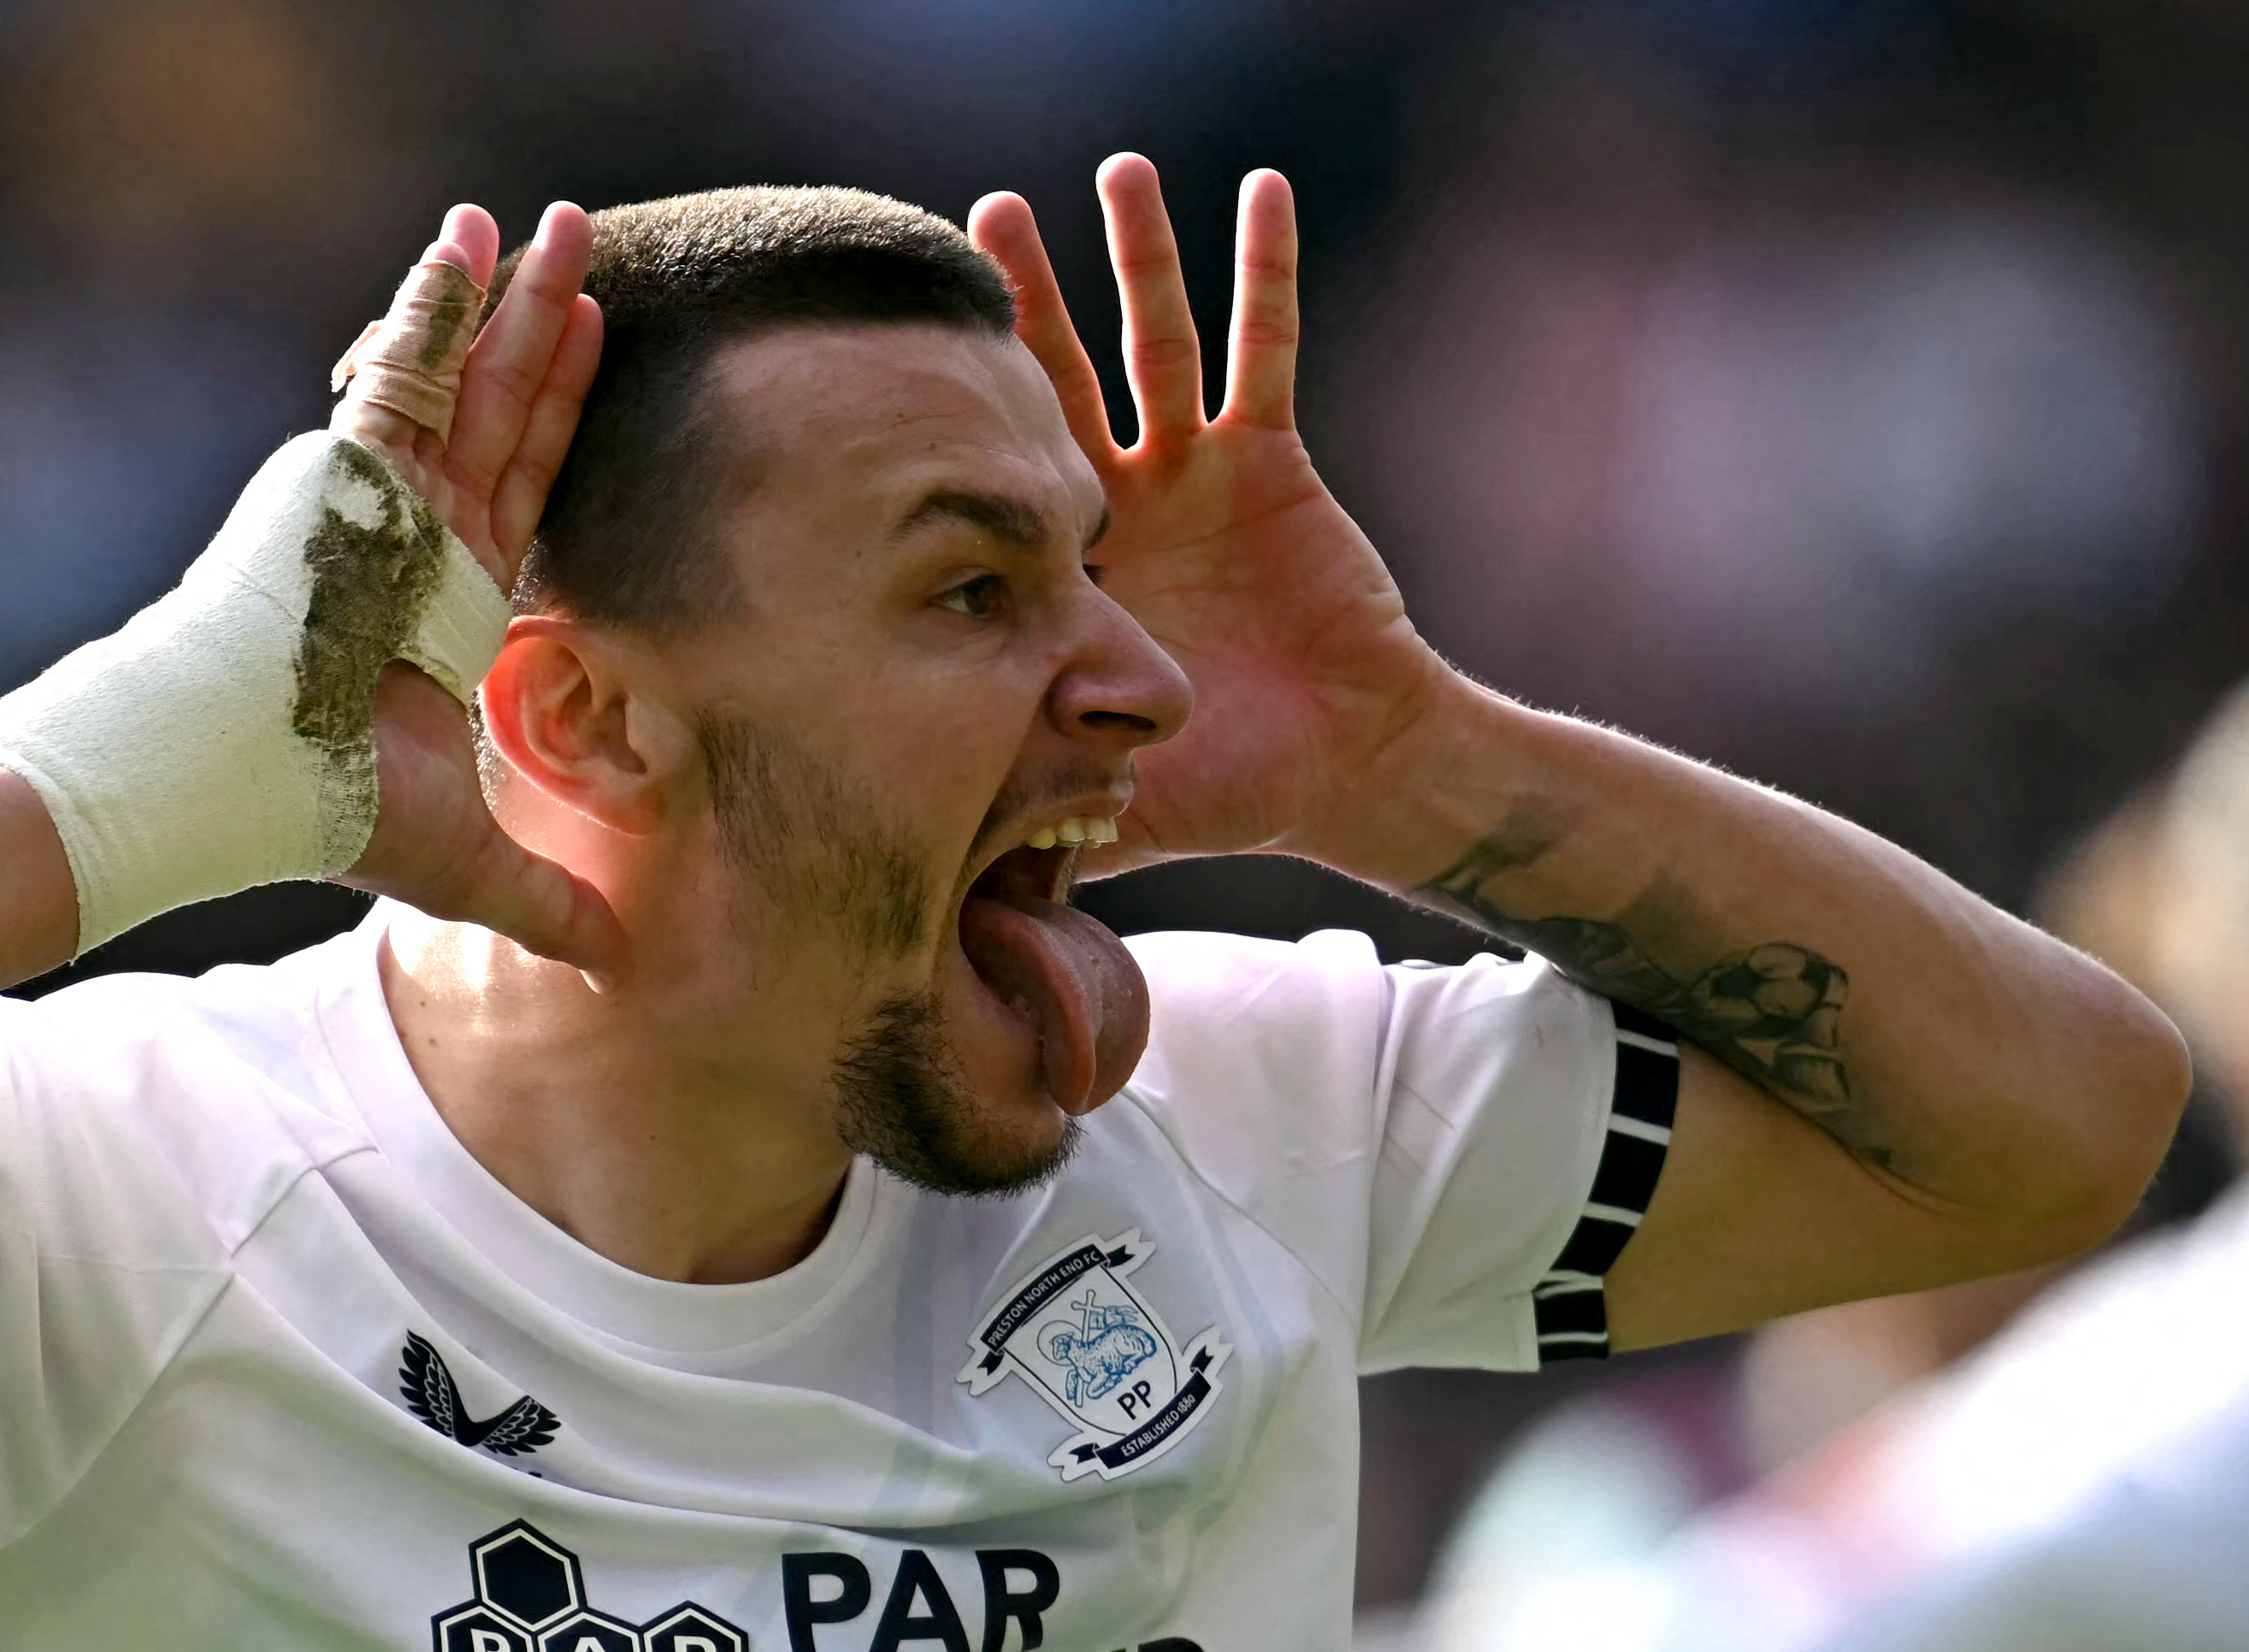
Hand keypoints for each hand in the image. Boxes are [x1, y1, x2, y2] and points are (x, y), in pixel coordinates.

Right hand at [330, 204, 623, 971]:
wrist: (227, 782)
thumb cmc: (317, 812)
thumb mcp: (461, 858)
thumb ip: (544, 898)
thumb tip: (620, 966)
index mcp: (441, 602)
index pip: (523, 496)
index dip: (561, 426)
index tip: (596, 354)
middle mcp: (412, 538)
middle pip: (504, 420)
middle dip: (546, 335)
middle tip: (592, 248)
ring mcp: (377, 499)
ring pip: (463, 381)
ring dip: (508, 300)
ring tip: (553, 220)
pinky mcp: (343, 476)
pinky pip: (403, 375)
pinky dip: (436, 310)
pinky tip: (471, 245)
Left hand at [970, 160, 1464, 877]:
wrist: (1345, 771)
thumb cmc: (1227, 788)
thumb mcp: (1112, 793)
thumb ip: (1032, 812)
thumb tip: (930, 882)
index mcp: (1074, 569)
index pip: (1000, 476)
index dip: (960, 417)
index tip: (903, 350)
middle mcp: (1127, 501)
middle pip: (1064, 380)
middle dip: (1028, 302)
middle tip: (979, 221)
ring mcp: (1200, 470)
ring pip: (1162, 340)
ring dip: (1143, 257)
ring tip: (1120, 172)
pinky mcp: (1275, 457)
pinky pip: (1269, 348)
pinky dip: (1267, 272)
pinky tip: (1263, 190)